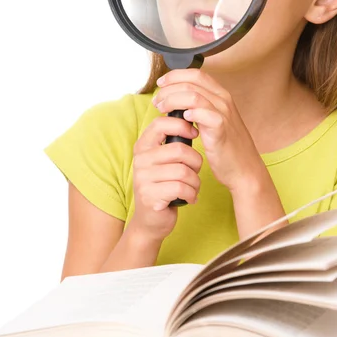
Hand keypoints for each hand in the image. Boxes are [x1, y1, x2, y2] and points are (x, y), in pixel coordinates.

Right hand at [130, 114, 202, 241]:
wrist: (151, 220)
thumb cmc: (164, 185)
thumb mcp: (163, 160)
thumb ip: (171, 142)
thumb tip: (191, 115)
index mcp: (143, 146)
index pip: (161, 123)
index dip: (182, 125)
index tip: (194, 134)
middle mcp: (140, 160)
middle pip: (179, 150)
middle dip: (195, 162)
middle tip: (195, 171)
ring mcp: (143, 178)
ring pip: (184, 171)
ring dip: (195, 181)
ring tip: (192, 187)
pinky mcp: (150, 196)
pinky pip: (182, 188)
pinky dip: (192, 194)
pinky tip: (190, 198)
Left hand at [153, 69, 263, 193]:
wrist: (244, 169)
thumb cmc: (226, 147)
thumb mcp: (212, 121)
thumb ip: (198, 108)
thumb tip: (175, 102)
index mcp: (220, 95)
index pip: (195, 74)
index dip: (175, 76)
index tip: (161, 84)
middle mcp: (223, 100)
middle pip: (191, 82)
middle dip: (168, 89)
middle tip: (157, 101)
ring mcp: (224, 113)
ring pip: (193, 95)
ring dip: (172, 100)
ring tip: (162, 109)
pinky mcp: (221, 129)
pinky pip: (204, 114)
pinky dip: (190, 113)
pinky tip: (181, 120)